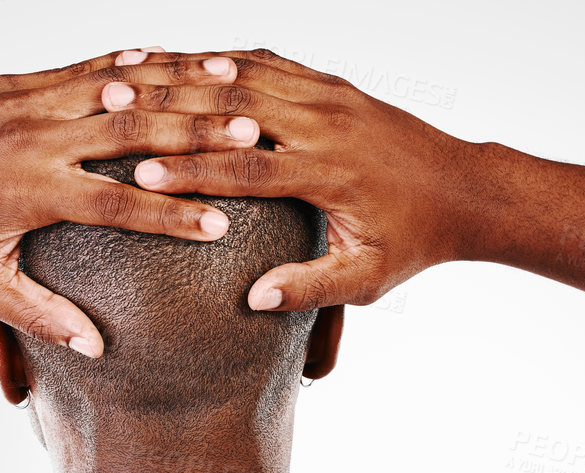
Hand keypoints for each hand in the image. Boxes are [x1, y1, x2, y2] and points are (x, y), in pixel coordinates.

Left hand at [0, 48, 262, 355]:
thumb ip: (42, 316)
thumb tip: (98, 349)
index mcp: (29, 192)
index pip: (118, 205)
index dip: (173, 217)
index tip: (223, 226)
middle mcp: (29, 139)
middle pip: (130, 132)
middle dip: (196, 134)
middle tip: (254, 136)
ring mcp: (20, 103)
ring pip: (112, 88)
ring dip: (174, 89)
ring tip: (230, 89)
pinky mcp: (10, 83)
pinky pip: (79, 69)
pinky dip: (125, 65)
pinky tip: (167, 63)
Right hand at [112, 50, 470, 311]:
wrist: (464, 189)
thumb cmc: (413, 241)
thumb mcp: (368, 279)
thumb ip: (312, 288)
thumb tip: (256, 299)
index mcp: (330, 173)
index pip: (245, 168)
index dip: (189, 172)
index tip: (138, 176)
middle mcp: (328, 124)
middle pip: (235, 108)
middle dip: (175, 111)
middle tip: (119, 113)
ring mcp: (331, 97)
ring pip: (249, 74)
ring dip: (192, 76)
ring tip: (139, 80)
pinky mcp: (333, 85)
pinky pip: (271, 63)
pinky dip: (227, 61)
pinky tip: (189, 64)